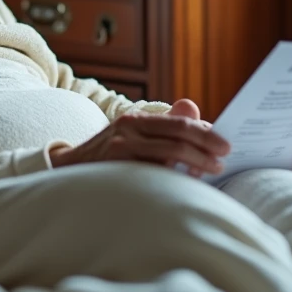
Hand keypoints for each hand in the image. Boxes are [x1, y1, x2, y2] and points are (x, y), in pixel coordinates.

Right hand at [49, 99, 230, 177]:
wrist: (66, 171)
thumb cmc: (108, 156)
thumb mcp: (133, 134)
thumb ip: (163, 125)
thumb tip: (192, 108)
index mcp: (136, 119)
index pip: (178, 123)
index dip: (205, 133)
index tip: (224, 144)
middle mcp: (128, 129)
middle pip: (177, 136)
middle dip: (206, 146)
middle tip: (225, 157)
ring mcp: (120, 149)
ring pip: (169, 153)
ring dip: (196, 162)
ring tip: (212, 169)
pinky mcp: (115, 168)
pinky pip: (153, 172)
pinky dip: (174, 177)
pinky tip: (187, 183)